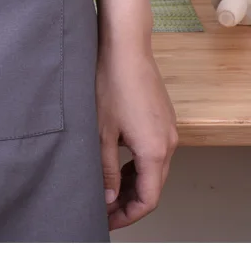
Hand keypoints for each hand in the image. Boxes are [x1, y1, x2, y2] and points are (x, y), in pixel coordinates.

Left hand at [96, 44, 177, 230]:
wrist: (125, 48)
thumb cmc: (110, 83)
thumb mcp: (101, 131)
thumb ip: (105, 167)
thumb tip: (108, 196)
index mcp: (155, 151)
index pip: (148, 199)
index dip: (127, 215)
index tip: (107, 221)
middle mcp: (168, 143)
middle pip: (153, 187)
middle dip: (128, 203)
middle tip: (103, 210)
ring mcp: (167, 129)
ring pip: (154, 169)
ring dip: (132, 183)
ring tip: (106, 190)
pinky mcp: (161, 118)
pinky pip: (153, 152)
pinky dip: (137, 165)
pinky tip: (117, 164)